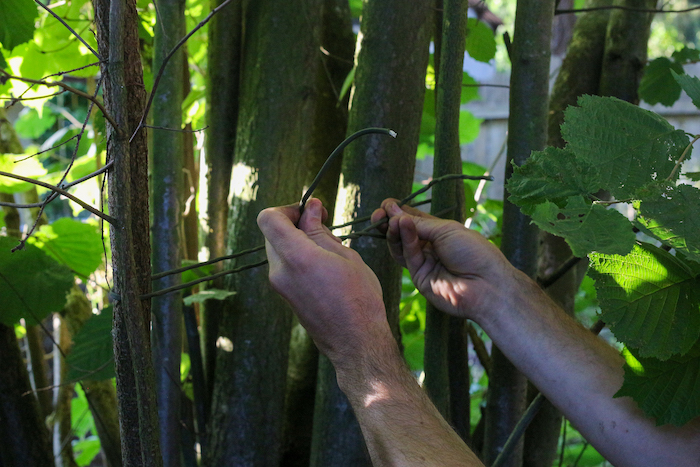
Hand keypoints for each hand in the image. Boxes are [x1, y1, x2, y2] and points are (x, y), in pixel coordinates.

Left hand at [257, 198, 390, 366]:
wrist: (355, 341)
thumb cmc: (359, 298)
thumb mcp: (345, 256)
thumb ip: (320, 230)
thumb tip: (311, 208)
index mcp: (296, 257)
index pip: (268, 218)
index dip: (287, 208)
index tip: (309, 212)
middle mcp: (280, 271)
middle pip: (273, 232)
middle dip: (294, 223)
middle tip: (323, 224)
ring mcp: (279, 286)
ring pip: (278, 249)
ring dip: (297, 240)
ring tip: (328, 248)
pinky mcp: (284, 296)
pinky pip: (284, 266)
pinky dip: (298, 256)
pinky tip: (323, 265)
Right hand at [371, 199, 512, 322]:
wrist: (486, 285)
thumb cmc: (474, 252)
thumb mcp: (446, 230)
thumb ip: (419, 223)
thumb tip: (394, 211)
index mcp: (439, 232)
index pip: (413, 219)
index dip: (399, 211)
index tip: (387, 204)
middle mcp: (429, 246)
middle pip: (402, 232)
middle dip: (390, 221)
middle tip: (379, 213)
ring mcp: (423, 262)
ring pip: (401, 245)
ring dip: (394, 230)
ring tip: (392, 220)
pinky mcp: (418, 276)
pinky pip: (407, 256)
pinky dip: (404, 240)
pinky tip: (403, 225)